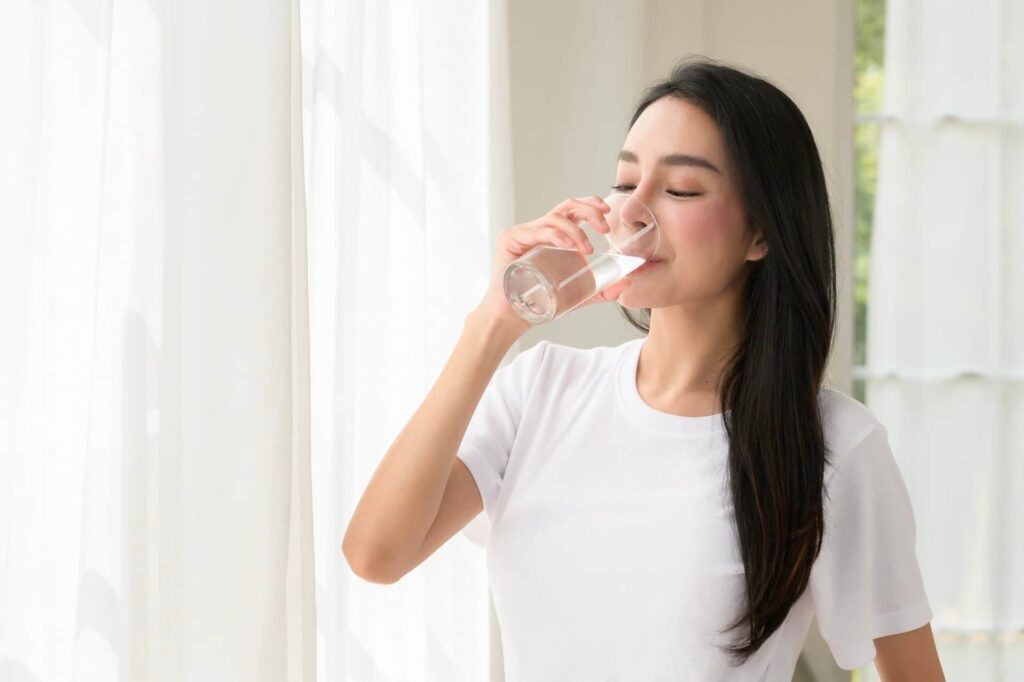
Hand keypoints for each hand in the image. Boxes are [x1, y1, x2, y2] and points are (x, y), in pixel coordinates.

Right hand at [470, 195, 632, 333]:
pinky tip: (568, 246)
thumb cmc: (539, 303)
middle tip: (604, 228)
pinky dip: (556, 235)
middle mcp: (537, 230)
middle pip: (566, 207)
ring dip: (576, 231)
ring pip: (555, 218)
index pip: (572, 210)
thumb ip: (601, 289)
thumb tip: (626, 283)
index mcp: (552, 236)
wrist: (512, 318)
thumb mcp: (578, 294)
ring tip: (588, 250)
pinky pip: (537, 230)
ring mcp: (523, 233)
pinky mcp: (510, 239)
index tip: (607, 213)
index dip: (590, 205)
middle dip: (589, 211)